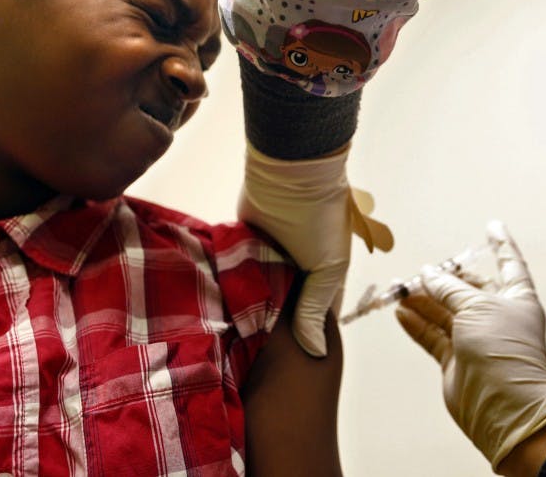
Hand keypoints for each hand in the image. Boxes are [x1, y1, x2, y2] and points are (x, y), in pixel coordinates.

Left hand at [239, 142, 391, 356]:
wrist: (291, 175)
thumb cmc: (322, 220)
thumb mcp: (328, 268)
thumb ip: (316, 309)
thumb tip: (316, 354)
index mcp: (320, 279)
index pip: (313, 319)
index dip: (303, 342)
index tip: (287, 370)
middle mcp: (294, 272)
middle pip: (281, 311)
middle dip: (271, 331)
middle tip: (252, 365)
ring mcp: (267, 261)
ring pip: (256, 296)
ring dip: (247, 313)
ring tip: (230, 348)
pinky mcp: (242, 249)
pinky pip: (236, 275)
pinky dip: (229, 290)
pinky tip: (216, 316)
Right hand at [396, 233, 545, 470]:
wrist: (502, 404)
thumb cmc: (503, 350)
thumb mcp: (477, 306)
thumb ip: (449, 289)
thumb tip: (429, 275)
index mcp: (516, 298)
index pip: (509, 264)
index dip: (500, 244)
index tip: (492, 226)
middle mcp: (497, 317)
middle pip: (468, 289)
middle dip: (444, 278)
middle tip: (419, 271)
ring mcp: (476, 339)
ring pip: (445, 312)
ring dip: (423, 300)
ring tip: (399, 288)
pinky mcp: (456, 361)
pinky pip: (432, 335)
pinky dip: (417, 323)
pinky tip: (400, 311)